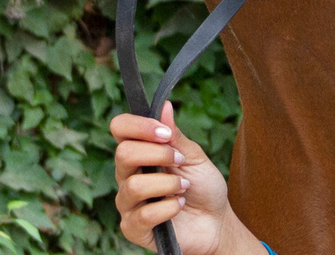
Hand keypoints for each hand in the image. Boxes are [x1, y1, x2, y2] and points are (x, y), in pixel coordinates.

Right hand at [112, 101, 259, 254]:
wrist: (215, 220)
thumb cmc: (202, 185)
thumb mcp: (193, 155)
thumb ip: (175, 135)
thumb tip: (163, 105)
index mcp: (140, 152)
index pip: (120, 128)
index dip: (138, 125)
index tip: (165, 133)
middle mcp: (127, 175)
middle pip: (123, 154)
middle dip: (159, 154)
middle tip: (180, 161)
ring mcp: (128, 203)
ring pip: (134, 185)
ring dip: (168, 184)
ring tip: (184, 188)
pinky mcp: (132, 229)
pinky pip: (143, 215)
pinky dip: (169, 208)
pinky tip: (178, 207)